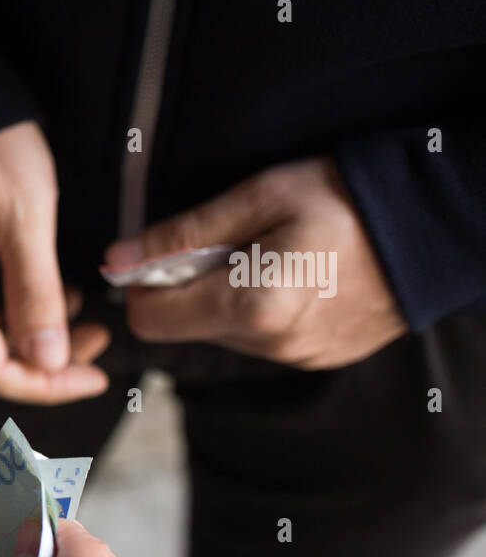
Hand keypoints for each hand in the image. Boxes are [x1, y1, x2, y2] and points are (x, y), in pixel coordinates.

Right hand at [0, 121, 110, 403]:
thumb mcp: (27, 215)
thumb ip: (37, 295)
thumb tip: (48, 361)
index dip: (44, 385)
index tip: (96, 376)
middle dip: (41, 366)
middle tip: (95, 343)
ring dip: (28, 341)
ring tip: (79, 312)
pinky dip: (8, 317)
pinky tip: (46, 293)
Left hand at [105, 156, 406, 368]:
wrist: (438, 227)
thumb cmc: (349, 198)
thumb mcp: (262, 196)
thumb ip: (183, 233)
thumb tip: (117, 260)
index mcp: (251, 305)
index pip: (150, 319)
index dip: (145, 284)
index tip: (165, 252)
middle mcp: (269, 345)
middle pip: (186, 327)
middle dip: (189, 287)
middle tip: (230, 243)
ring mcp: (295, 359)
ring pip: (223, 334)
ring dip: (226, 297)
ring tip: (272, 255)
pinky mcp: (317, 361)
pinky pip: (262, 340)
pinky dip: (261, 310)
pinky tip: (296, 275)